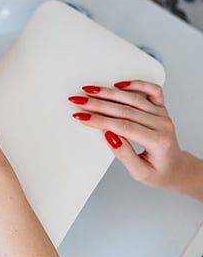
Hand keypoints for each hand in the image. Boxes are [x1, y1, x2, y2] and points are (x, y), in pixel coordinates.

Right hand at [69, 80, 202, 197]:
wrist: (177, 168)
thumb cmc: (160, 172)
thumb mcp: (140, 173)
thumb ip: (125, 155)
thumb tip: (110, 137)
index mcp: (158, 141)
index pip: (124, 127)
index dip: (100, 120)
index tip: (83, 117)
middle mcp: (162, 124)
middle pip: (125, 110)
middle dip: (98, 104)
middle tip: (79, 101)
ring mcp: (162, 114)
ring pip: (133, 98)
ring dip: (109, 92)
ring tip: (90, 90)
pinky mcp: (161, 108)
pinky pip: (152, 90)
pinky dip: (136, 84)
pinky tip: (120, 84)